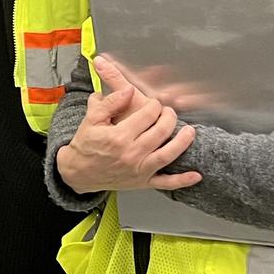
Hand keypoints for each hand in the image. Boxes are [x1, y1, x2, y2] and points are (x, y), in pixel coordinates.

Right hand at [55, 56, 201, 193]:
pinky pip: (166, 183)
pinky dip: (182, 180)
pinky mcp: (142, 182)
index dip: (154, 104)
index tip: (153, 103)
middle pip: (161, 131)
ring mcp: (139, 169)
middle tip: (168, 112)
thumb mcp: (91, 119)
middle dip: (169, 117)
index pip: (147, 114)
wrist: (77, 173)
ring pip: (169, 154)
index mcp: (119, 136)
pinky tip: (196, 174)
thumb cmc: (85, 145)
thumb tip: (128, 90)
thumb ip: (111, 103)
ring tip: (189, 131)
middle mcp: (131, 153)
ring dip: (183, 141)